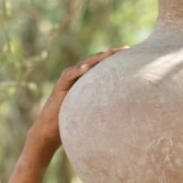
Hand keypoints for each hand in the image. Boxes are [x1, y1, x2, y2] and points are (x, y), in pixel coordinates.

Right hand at [7, 47, 125, 182]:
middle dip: (111, 55)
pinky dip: (77, 70)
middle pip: (96, 62)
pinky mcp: (59, 88)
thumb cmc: (72, 125)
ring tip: (110, 53)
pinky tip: (86, 67)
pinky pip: (68, 76)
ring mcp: (68, 82)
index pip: (103, 67)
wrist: (50, 132)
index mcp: (87, 83)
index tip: (132, 55)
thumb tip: (127, 112)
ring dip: (97, 58)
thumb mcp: (93, 114)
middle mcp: (78, 79)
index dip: (116, 60)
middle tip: (126, 49)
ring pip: (83, 65)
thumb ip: (105, 108)